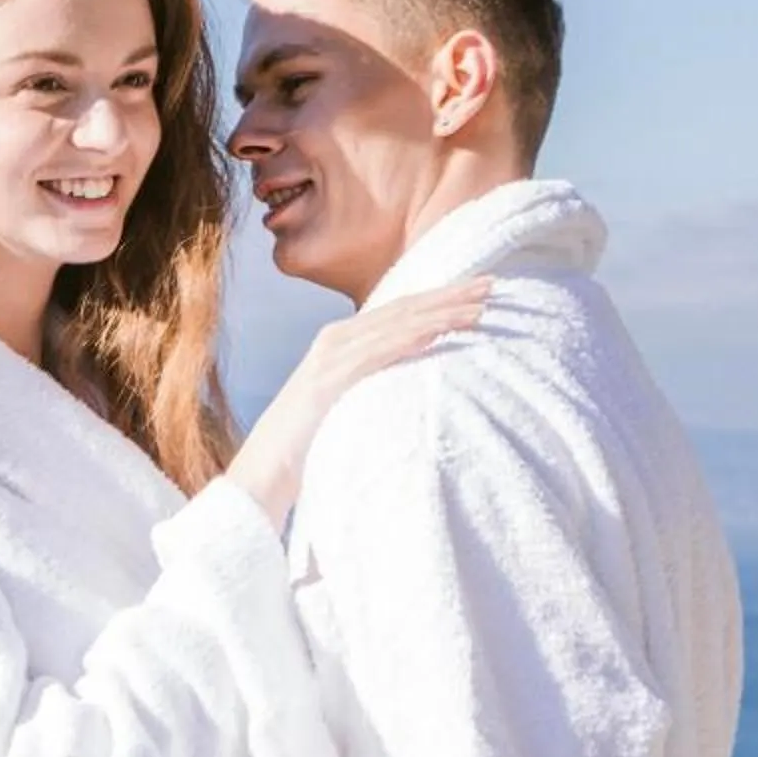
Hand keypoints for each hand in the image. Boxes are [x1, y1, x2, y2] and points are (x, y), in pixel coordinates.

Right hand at [223, 278, 490, 524]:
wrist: (264, 471)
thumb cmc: (309, 444)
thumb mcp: (349, 401)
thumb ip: (375, 380)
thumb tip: (416, 376)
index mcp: (341, 341)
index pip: (400, 312)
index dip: (440, 298)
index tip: (478, 291)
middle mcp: (335, 339)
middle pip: (403, 309)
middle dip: (449, 295)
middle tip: (492, 284)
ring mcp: (331, 357)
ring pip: (396, 325)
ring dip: (441, 312)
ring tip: (480, 305)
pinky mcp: (330, 379)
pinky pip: (378, 352)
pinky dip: (411, 338)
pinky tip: (440, 330)